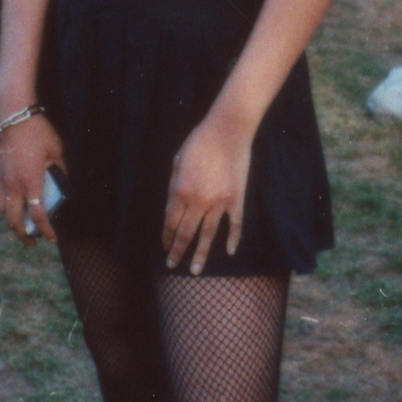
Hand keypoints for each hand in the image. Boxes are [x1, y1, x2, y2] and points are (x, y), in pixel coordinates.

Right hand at [0, 113, 65, 246]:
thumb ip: (61, 171)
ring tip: (22, 223)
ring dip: (12, 220)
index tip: (51, 238)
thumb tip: (65, 184)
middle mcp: (13, 184)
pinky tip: (12, 203)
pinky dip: (4, 204)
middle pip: (13, 220)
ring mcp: (1, 179)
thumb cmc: (38, 132)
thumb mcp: (57, 151)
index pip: (37, 215)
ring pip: (3, 209)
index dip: (45, 230)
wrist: (14, 115)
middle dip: (23, 236)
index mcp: (30, 181)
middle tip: (33, 242)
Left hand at [163, 105, 253, 273]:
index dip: (166, 237)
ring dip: (201, 254)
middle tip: (172, 266)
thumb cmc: (198, 142)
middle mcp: (198, 201)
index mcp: (180, 192)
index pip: (170, 222)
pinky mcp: (237, 199)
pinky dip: (234, 239)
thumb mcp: (176, 162)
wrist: (227, 131)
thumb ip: (173, 186)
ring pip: (208, 235)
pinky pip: (235, 224)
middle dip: (177, 251)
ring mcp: (219, 202)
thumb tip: (172, 206)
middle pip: (185, 234)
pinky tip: (231, 251)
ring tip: (195, 270)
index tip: (164, 247)